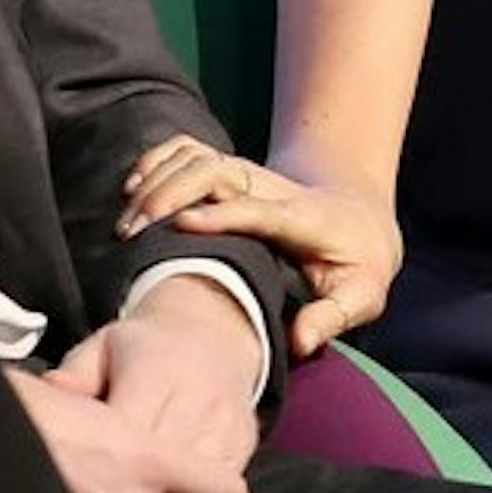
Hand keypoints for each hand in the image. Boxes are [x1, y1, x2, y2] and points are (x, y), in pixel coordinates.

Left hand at [61, 275, 260, 475]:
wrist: (212, 336)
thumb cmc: (145, 350)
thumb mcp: (105, 347)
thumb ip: (75, 375)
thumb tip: (46, 395)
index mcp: (154, 372)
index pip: (130, 432)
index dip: (103, 466)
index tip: (78, 483)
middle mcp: (194, 402)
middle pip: (163, 471)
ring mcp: (223, 429)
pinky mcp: (243, 449)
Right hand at [121, 135, 401, 356]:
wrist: (359, 218)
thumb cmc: (358, 264)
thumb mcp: (363, 296)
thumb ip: (334, 316)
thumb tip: (300, 342)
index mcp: (301, 219)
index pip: (257, 209)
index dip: (220, 214)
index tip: (180, 225)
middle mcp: (270, 189)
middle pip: (217, 170)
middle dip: (172, 191)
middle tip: (135, 230)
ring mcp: (249, 176)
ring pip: (198, 156)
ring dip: (159, 178)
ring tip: (128, 218)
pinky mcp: (232, 173)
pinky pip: (190, 150)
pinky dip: (159, 157)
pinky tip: (134, 184)